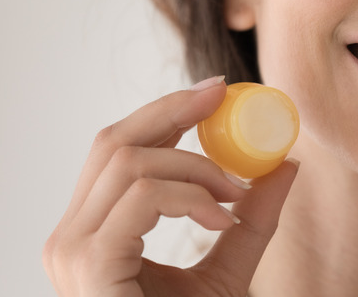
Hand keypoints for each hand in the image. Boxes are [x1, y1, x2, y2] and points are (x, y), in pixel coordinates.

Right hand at [43, 77, 298, 296]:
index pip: (120, 149)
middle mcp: (71, 235)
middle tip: (225, 100)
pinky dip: (189, 195)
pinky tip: (220, 218)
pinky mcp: (89, 265)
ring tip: (233, 194)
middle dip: (173, 113)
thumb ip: (253, 217)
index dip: (165, 112)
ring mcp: (72, 251)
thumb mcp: (231, 266)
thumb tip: (286, 164)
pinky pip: (140, 196)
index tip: (216, 91)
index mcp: (95, 230)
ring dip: (195, 166)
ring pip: (130, 163)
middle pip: (114, 141)